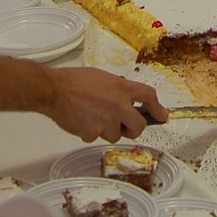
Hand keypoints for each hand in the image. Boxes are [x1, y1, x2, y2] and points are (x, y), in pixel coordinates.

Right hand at [40, 67, 165, 142]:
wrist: (54, 90)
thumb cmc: (74, 80)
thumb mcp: (103, 77)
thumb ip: (118, 89)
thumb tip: (127, 101)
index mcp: (122, 88)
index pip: (148, 96)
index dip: (158, 108)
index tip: (162, 116)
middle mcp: (118, 105)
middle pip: (139, 126)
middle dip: (134, 129)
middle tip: (126, 126)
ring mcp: (106, 121)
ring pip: (115, 135)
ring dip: (108, 130)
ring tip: (92, 117)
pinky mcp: (92, 133)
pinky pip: (96, 138)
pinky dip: (90, 133)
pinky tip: (81, 121)